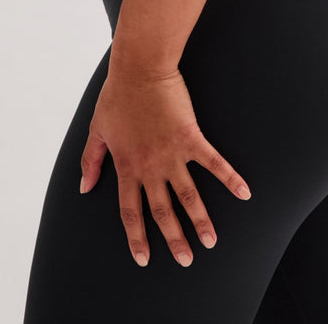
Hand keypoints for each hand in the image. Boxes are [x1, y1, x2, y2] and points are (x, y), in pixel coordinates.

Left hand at [79, 63, 251, 267]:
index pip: (130, 211)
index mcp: (126, 166)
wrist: (140, 68)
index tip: (143, 258)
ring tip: (211, 241)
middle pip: (162, 211)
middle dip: (174, 239)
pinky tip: (244, 193)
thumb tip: (83, 188)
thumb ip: (91, 160)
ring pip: (188, 195)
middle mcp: (150, 166)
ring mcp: (172, 153)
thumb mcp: (97, 129)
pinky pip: (214, 163)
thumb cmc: (117, 96)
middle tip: (186, 260)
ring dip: (200, 220)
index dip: (137, 237)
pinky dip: (230, 179)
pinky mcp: (191, 137)